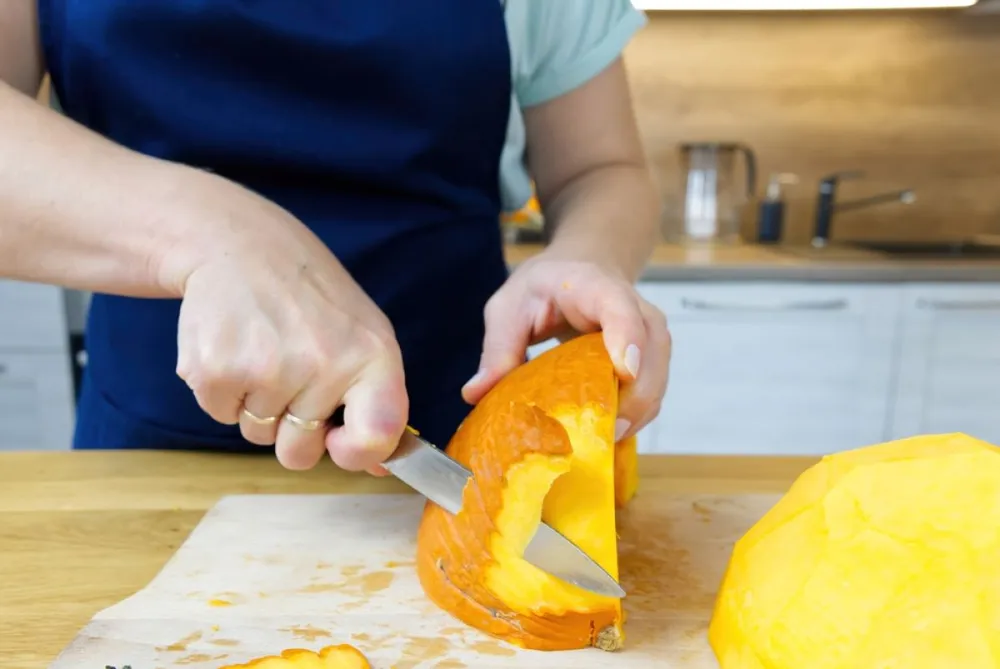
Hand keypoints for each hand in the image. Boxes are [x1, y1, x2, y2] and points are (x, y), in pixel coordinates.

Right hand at [170, 174, 407, 473]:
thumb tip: (379, 467)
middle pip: (300, 454)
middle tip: (290, 372)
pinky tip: (236, 346)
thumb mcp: (362, 337)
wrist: (242, 245)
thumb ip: (375, 403)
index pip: (377, 437)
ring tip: (264, 349)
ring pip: (258, 436)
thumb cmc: (310, 299)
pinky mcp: (214, 370)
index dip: (357, 454)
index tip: (339, 439)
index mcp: (372, 356)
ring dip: (258, 405)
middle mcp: (323, 364)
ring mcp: (266, 369)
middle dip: (292, 431)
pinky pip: (222, 417)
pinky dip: (225, 392)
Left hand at [461, 250, 670, 440]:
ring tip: (605, 440)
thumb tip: (476, 393)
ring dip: (637, 412)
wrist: (580, 269)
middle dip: (636, 395)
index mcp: (593, 287)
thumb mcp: (509, 307)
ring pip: (658, 376)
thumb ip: (497, 348)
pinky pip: (652, 392)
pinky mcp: (651, 360)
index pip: (620, 307)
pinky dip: (636, 416)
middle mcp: (634, 308)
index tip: (625, 370)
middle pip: (652, 350)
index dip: (627, 337)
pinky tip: (609, 435)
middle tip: (607, 431)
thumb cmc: (543, 288)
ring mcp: (648, 335)